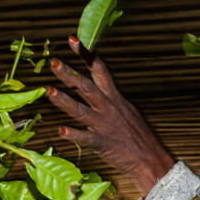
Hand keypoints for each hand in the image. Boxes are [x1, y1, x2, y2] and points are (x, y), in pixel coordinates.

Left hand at [45, 35, 175, 195]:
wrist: (151, 159)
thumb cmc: (137, 136)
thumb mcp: (126, 110)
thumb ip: (110, 99)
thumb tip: (96, 89)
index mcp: (114, 97)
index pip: (100, 70)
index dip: (86, 54)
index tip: (72, 40)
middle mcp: (108, 107)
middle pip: (86, 87)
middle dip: (69, 74)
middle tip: (53, 62)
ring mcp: (105, 125)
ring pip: (81, 110)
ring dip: (64, 100)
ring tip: (48, 90)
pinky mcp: (104, 143)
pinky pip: (87, 138)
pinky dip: (74, 134)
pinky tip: (61, 130)